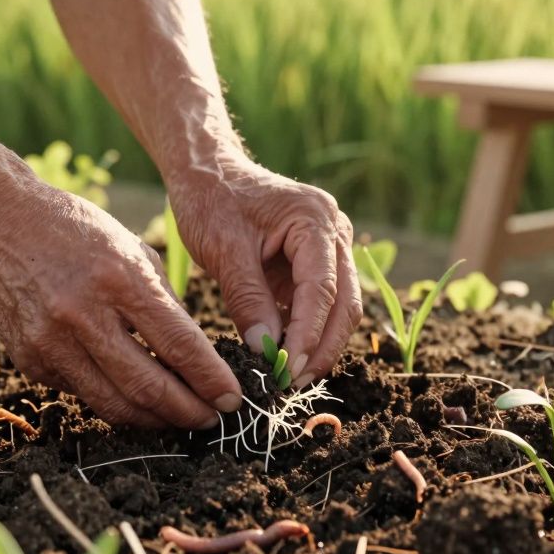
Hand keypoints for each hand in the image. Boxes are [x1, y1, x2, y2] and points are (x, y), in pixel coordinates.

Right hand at [0, 168, 242, 428]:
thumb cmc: (75, 229)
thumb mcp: (131, 248)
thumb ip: (162, 301)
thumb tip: (193, 355)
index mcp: (119, 279)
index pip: (178, 345)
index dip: (210, 379)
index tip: (232, 398)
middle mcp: (83, 315)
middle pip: (148, 386)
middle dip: (188, 411)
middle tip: (213, 419)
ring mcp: (51, 342)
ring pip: (114, 403)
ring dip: (154, 419)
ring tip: (179, 419)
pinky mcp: (30, 360)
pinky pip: (82, 392)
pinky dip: (113, 399)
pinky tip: (133, 398)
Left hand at [168, 157, 361, 388]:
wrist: (208, 171)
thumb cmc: (211, 200)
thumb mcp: (223, 249)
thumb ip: (247, 298)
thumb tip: (266, 349)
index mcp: (314, 219)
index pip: (322, 288)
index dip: (309, 334)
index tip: (289, 368)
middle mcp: (334, 230)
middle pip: (344, 301)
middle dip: (323, 346)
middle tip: (294, 382)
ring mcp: (330, 246)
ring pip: (340, 306)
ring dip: (320, 343)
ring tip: (291, 376)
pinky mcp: (316, 261)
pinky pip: (321, 303)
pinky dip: (308, 330)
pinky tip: (287, 355)